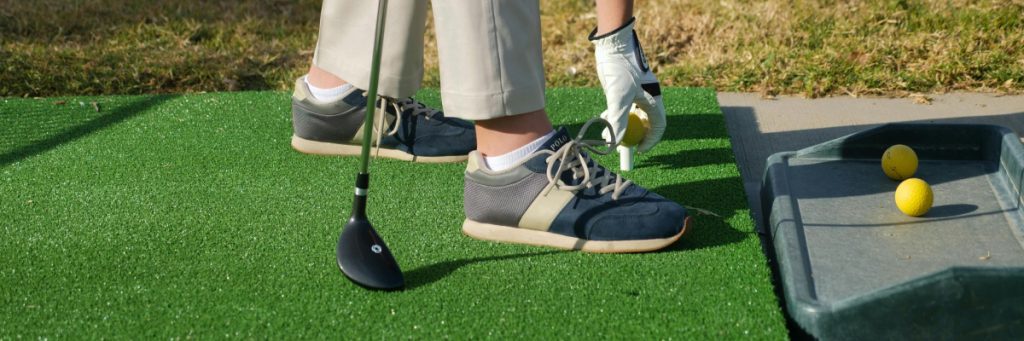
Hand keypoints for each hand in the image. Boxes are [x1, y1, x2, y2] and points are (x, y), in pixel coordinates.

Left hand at [590, 17, 665, 152]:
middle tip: (620, 147)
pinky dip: (615, 115)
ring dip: (621, 125)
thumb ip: (618, 120)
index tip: (639, 151)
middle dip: (633, 136)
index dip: (651, 140)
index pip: (658, 125)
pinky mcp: (625, 88)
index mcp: (654, 98)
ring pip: (632, 116)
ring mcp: (636, 92)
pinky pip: (623, 108)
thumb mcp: (618, 96)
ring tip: (606, 130)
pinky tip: (604, 116)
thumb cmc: (620, 67)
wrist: (612, 43)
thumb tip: (616, 143)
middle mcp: (648, 96)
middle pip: (645, 123)